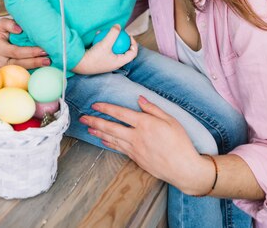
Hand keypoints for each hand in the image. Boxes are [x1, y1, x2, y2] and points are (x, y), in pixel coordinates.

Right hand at [0, 17, 50, 68]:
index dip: (30, 52)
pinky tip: (43, 68)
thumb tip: (19, 29)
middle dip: (35, 62)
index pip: (16, 52)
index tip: (42, 50)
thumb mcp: (2, 25)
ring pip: (22, 70)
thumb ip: (9, 24)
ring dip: (36, 67)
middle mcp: (1, 61)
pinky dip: (34, 71)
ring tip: (48, 63)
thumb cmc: (3, 34)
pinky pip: (23, 74)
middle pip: (20, 63)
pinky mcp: (11, 73)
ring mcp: (6, 69)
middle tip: (48, 59)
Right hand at [72, 25, 137, 74]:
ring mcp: (107, 61)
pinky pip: (106, 49)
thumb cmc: (94, 56)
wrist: (80, 64)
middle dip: (124, 41)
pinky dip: (104, 42)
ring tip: (109, 32)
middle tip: (121, 33)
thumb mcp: (105, 43)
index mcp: (119, 62)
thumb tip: (119, 25)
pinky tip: (98, 34)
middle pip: (124, 52)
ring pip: (114, 50)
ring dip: (112, 41)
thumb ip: (113, 34)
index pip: (132, 53)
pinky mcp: (100, 59)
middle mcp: (114, 63)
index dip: (134, 44)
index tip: (129, 35)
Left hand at [80, 96, 214, 195]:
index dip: (106, 108)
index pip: (120, 113)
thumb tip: (140, 99)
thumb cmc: (180, 142)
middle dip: (95, 121)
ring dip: (98, 132)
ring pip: (112, 139)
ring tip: (88, 128)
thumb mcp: (171, 120)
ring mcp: (135, 149)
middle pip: (110, 127)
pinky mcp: (136, 159)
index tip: (95, 104)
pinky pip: (118, 148)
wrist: (184, 168)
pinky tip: (103, 140)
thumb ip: (153, 109)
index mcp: (145, 123)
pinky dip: (108, 143)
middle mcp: (136, 136)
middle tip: (82, 117)